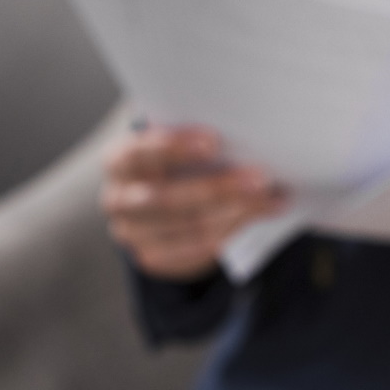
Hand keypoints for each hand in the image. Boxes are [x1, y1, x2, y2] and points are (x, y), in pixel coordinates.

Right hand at [101, 124, 285, 280]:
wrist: (155, 200)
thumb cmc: (171, 158)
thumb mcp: (172, 141)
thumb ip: (191, 135)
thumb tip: (239, 130)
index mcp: (118, 161)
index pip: (140, 153)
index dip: (174, 147)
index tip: (213, 141)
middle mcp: (118, 200)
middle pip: (166, 198)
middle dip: (216, 188)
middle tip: (259, 178)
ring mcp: (133, 234)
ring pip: (189, 227)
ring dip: (236, 212)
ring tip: (271, 199)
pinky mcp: (153, 258)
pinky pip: (198, 249)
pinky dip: (233, 231)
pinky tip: (259, 216)